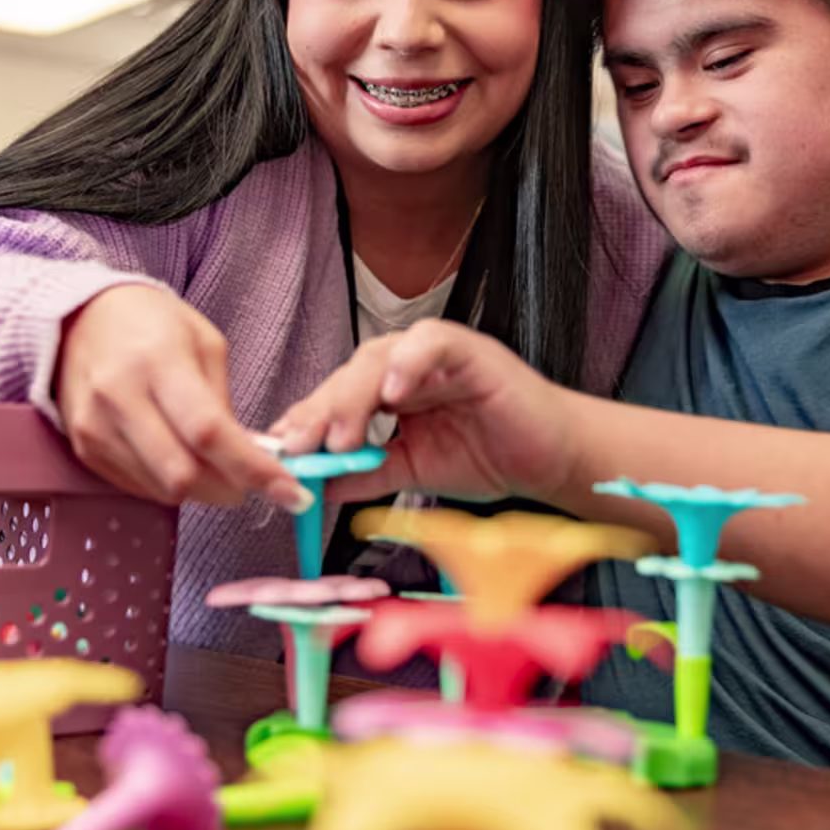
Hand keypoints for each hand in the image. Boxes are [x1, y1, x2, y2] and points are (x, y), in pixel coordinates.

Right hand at [57, 285, 309, 510]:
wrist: (81, 317)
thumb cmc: (152, 324)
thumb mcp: (205, 345)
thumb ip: (225, 404)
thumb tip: (251, 458)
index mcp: (158, 362)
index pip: (208, 431)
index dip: (252, 468)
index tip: (289, 492)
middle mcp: (120, 397)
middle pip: (182, 473)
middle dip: (229, 490)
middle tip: (252, 484)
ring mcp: (95, 427)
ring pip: (162, 489)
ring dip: (201, 490)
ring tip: (215, 466)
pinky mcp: (84, 448)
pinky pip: (139, 487)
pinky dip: (170, 485)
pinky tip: (180, 460)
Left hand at [272, 320, 577, 506]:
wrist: (549, 460)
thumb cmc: (489, 456)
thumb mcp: (413, 472)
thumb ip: (367, 473)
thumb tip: (316, 485)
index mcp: (389, 390)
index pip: (336, 397)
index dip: (306, 420)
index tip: (280, 451)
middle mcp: (406, 365)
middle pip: (349, 375)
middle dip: (321, 412)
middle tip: (302, 448)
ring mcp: (436, 354)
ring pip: (380, 356)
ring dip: (355, 395)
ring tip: (342, 434)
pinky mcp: (470, 351)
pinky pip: (431, 344)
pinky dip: (409, 362)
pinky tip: (394, 392)